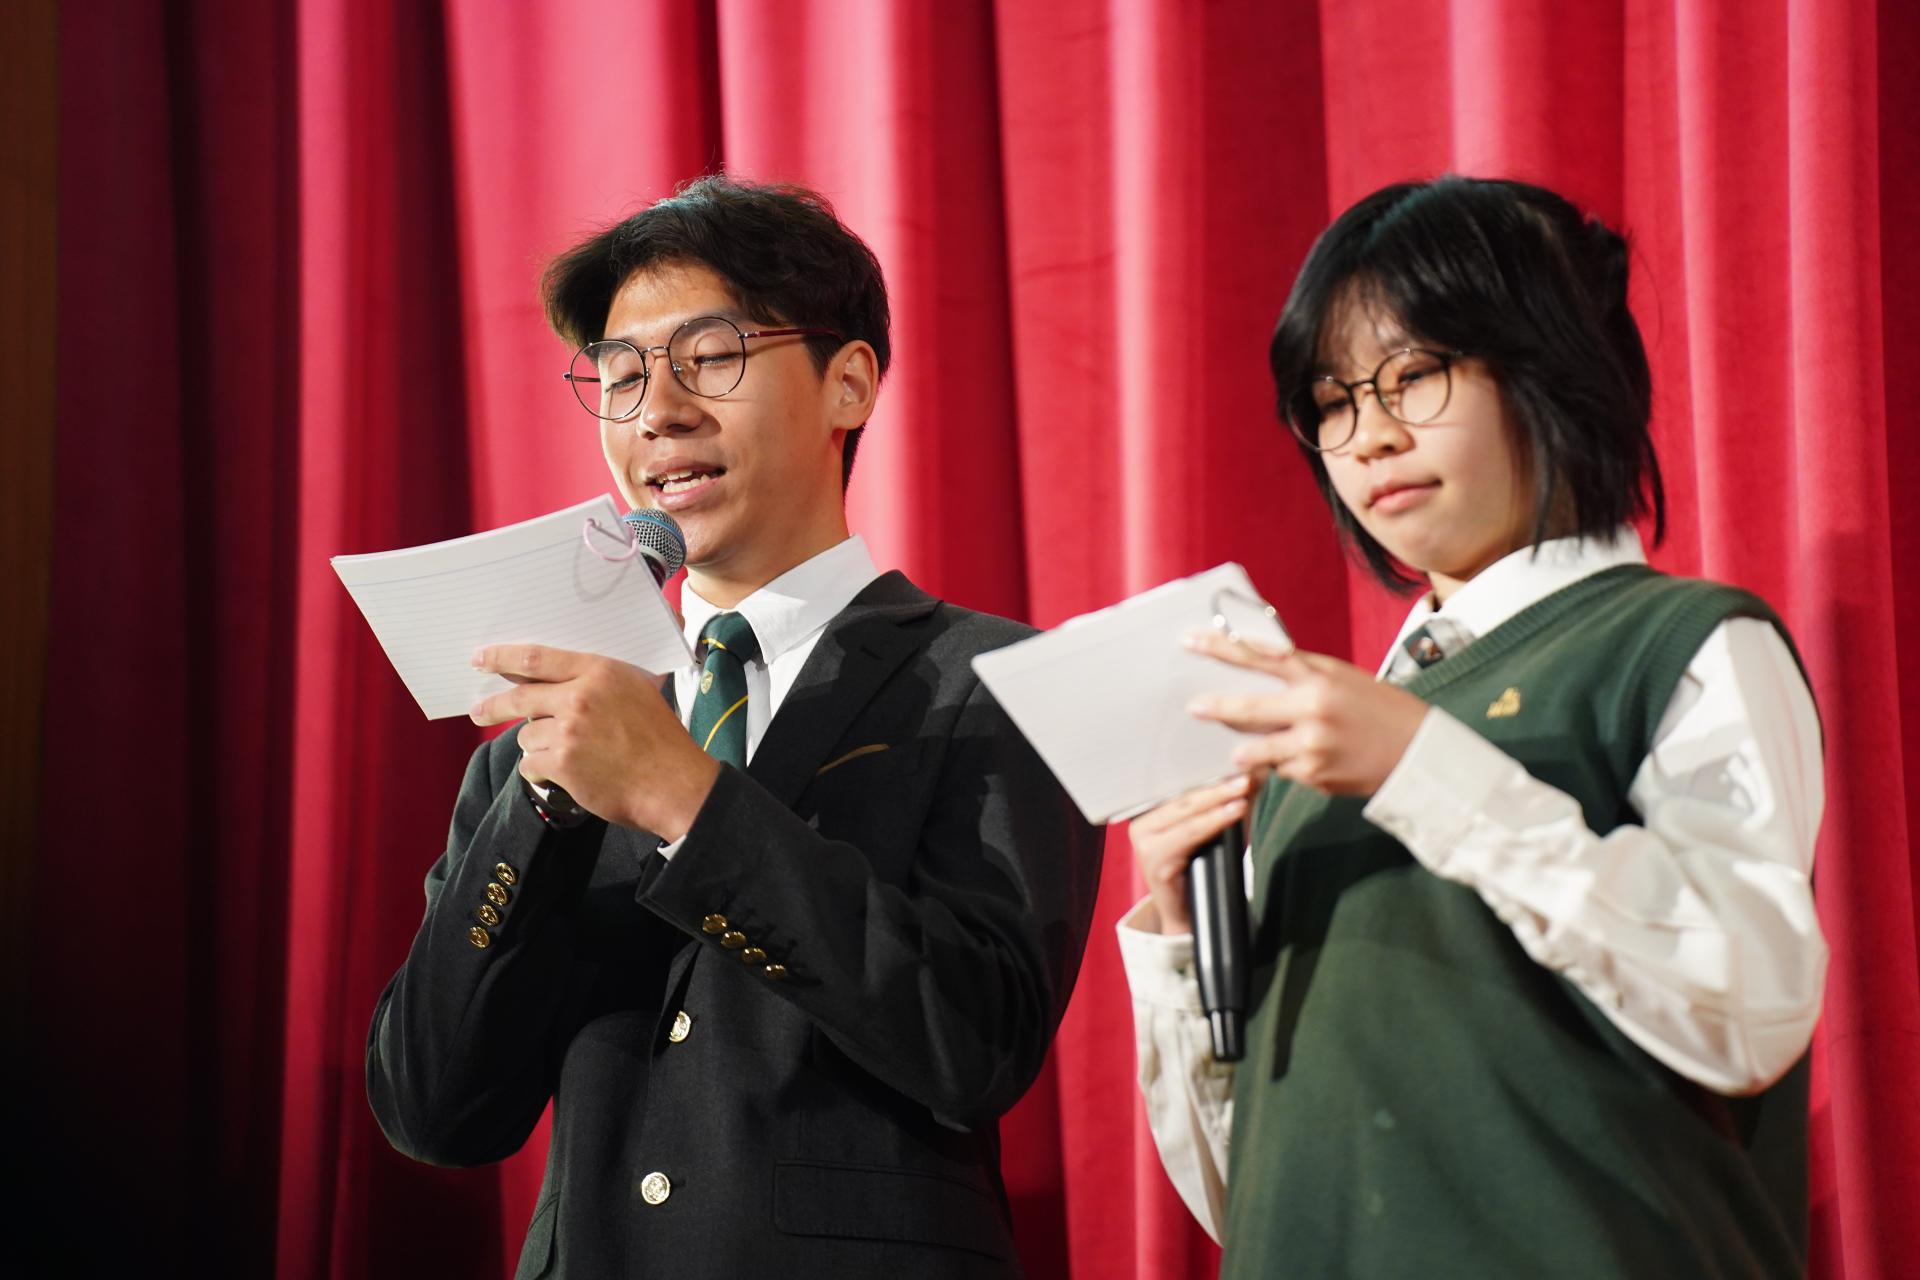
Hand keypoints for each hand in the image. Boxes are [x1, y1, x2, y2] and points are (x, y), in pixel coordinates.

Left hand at [469, 644, 718, 838]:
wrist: (674, 784)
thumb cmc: (661, 740)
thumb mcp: (637, 692)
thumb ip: (598, 683)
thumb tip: (555, 683)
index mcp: (599, 672)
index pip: (537, 658)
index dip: (503, 657)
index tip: (482, 659)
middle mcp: (580, 697)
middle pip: (519, 697)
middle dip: (493, 705)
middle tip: (479, 710)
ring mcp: (569, 731)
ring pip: (527, 735)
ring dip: (538, 746)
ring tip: (565, 755)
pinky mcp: (563, 764)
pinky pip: (531, 764)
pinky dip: (540, 770)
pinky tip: (562, 773)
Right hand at [1127, 773, 1255, 934]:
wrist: (1189, 915)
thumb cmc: (1201, 869)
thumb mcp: (1210, 831)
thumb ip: (1223, 805)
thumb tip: (1252, 776)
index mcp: (1147, 814)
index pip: (1180, 788)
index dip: (1207, 775)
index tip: (1234, 761)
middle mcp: (1139, 825)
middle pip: (1183, 798)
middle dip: (1217, 785)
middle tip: (1244, 774)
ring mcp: (1143, 843)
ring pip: (1186, 813)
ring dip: (1218, 799)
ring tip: (1243, 789)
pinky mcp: (1155, 861)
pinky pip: (1190, 834)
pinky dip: (1215, 821)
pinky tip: (1234, 812)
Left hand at [1182, 630, 1428, 797]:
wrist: (1419, 753)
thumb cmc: (1379, 708)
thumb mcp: (1342, 677)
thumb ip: (1301, 672)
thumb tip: (1255, 664)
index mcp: (1319, 677)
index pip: (1260, 657)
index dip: (1221, 648)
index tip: (1191, 641)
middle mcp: (1312, 710)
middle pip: (1247, 710)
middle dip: (1216, 709)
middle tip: (1194, 708)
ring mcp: (1312, 747)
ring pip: (1256, 750)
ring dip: (1245, 752)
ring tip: (1239, 752)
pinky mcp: (1314, 776)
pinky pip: (1282, 771)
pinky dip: (1282, 766)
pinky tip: (1302, 763)